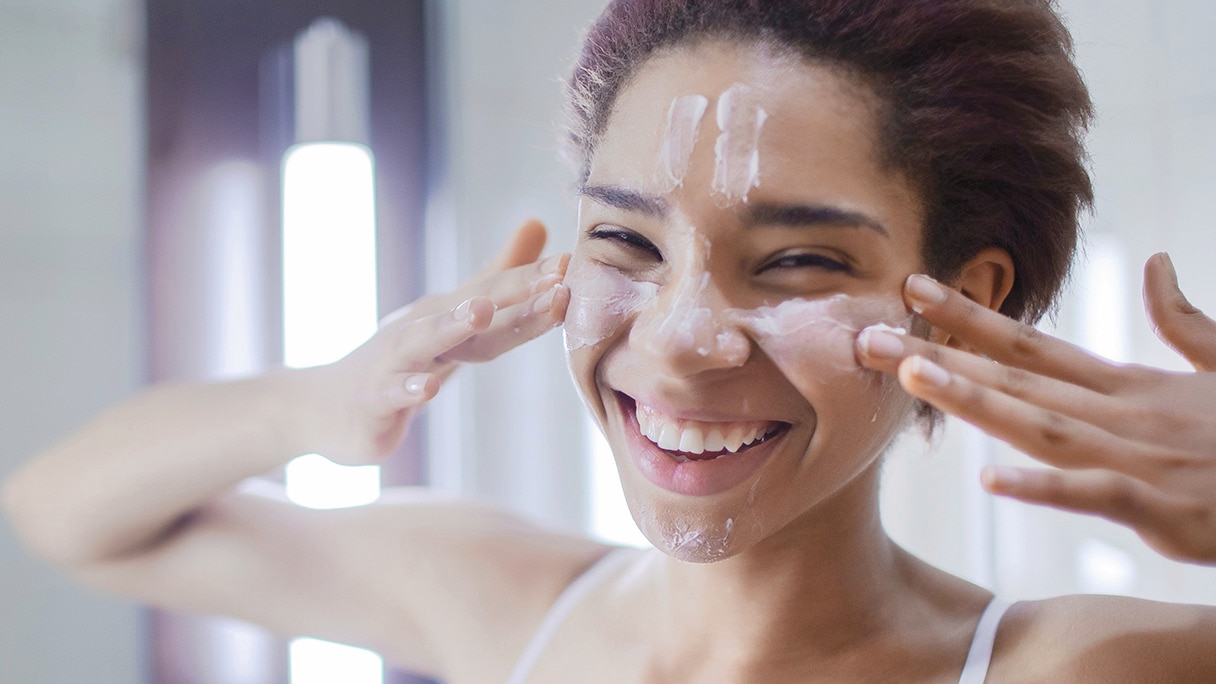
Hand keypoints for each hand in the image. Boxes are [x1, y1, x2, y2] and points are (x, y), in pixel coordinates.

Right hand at [297, 220, 570, 464]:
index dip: (537, 281)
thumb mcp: (453, 316)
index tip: (574, 263)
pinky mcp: (376, 398)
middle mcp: (424, 327)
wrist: (329, 407)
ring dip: (453, 325)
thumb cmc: (403, 360)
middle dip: (514, 293)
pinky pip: (394, 392)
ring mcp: (395, 361)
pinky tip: (430, 387)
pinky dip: (410, 389)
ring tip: (484, 311)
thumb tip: (537, 222)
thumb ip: (497, 274)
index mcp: (449, 313)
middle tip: (554, 276)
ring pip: (426, 340)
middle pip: (474, 308)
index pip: (500, 293)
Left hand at [856, 253, 1215, 564]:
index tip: (916, 289)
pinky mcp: (1164, 508)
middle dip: (941, 353)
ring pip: (1043, 424)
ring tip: (912, 376)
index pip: (1034, 344)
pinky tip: (993, 480)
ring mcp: (1140, 458)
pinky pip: (1096, 494)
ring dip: (977, 400)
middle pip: (1018, 377)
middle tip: (870, 333)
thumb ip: (1184, 322)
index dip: (971, 317)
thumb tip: (1158, 263)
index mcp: (1129, 386)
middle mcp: (1121, 414)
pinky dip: (1047, 486)